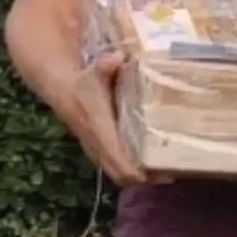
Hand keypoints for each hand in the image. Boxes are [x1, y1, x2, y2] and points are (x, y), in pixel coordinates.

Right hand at [66, 54, 156, 186]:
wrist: (63, 90)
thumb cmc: (84, 83)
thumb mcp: (94, 72)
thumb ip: (106, 65)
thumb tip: (117, 57)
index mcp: (100, 130)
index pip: (118, 160)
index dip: (138, 173)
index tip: (161, 175)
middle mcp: (98, 145)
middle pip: (120, 175)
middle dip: (146, 179)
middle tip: (173, 174)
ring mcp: (97, 149)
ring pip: (117, 173)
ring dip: (140, 176)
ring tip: (168, 171)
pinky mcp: (99, 148)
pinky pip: (116, 166)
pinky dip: (133, 169)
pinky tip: (153, 162)